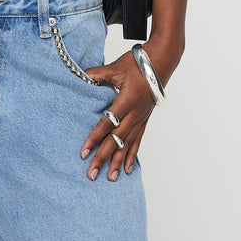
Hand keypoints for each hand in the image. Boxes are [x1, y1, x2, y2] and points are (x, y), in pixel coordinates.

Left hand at [79, 47, 156, 181]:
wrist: (160, 62)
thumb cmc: (138, 63)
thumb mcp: (115, 67)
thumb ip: (96, 74)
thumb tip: (79, 76)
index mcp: (126, 100)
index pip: (107, 124)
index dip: (94, 138)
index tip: (84, 152)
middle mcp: (135, 113)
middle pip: (116, 140)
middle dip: (103, 158)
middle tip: (91, 174)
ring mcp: (141, 118)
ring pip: (128, 144)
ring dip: (117, 161)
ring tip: (109, 178)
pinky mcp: (145, 120)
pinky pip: (138, 141)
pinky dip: (132, 155)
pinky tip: (127, 169)